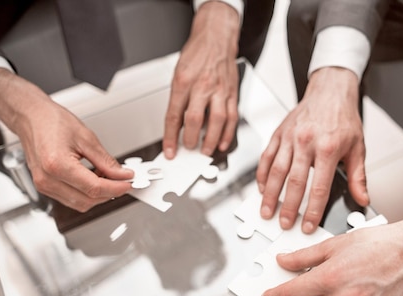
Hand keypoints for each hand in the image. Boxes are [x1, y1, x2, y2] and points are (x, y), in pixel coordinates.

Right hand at [0, 68, 132, 211]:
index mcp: (56, 165)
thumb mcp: (86, 138)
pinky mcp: (45, 187)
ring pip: (80, 203)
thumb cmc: (51, 122)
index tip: (128, 183)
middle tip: (122, 180)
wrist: (31, 118)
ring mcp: (44, 186)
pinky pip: (71, 199)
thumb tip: (121, 175)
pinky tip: (94, 179)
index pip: (94, 188)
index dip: (116, 188)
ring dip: (98, 195)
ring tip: (107, 177)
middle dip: (109, 193)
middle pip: (87, 200)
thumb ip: (106, 161)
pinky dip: (86, 193)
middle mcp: (47, 179)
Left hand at [162, 1, 239, 158]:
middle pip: (195, 120)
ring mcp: (219, 90)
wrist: (216, 37)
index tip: (170, 150)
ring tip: (205, 150)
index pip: (174, 115)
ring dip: (211, 140)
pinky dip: (228, 133)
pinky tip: (223, 142)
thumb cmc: (197, 54)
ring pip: (217, 121)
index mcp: (183, 82)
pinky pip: (232, 117)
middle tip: (188, 149)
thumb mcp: (178, 74)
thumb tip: (177, 125)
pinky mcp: (232, 93)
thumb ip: (178, 99)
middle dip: (191, 140)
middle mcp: (202, 86)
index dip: (171, 137)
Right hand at [256, 67, 368, 233]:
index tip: (308, 226)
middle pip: (294, 182)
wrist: (330, 91)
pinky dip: (262, 175)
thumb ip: (357, 177)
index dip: (313, 210)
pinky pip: (267, 157)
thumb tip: (362, 199)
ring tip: (267, 211)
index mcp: (328, 149)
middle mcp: (306, 143)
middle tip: (284, 224)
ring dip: (270, 195)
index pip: (319, 188)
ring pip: (276, 171)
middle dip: (288, 207)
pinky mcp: (279, 133)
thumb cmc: (343, 118)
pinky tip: (262, 188)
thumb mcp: (357, 147)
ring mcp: (290, 138)